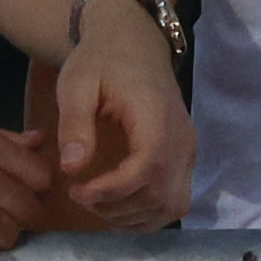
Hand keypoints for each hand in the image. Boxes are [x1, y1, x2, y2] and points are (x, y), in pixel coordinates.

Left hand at [47, 7, 192, 228]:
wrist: (132, 45)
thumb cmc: (101, 62)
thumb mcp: (76, 85)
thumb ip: (75, 125)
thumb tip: (72, 168)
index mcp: (157, 117)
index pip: (148, 168)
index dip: (114, 190)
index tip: (78, 192)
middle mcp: (181, 139)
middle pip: (163, 194)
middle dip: (119, 206)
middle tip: (81, 196)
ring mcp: (188, 152)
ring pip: (172, 205)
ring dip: (132, 215)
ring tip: (95, 201)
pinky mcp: (185, 160)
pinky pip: (174, 201)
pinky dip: (147, 214)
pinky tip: (116, 205)